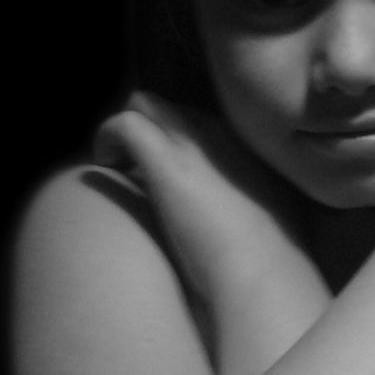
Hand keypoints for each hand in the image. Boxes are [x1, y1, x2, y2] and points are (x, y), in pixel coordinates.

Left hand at [93, 90, 306, 294]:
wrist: (264, 271)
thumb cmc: (268, 262)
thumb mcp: (270, 218)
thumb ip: (249, 204)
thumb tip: (234, 215)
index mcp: (249, 147)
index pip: (202, 122)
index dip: (178, 144)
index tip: (168, 176)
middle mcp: (223, 134)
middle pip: (174, 108)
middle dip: (150, 131)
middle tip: (136, 172)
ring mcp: (195, 143)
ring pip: (146, 103)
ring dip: (126, 131)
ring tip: (117, 168)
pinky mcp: (166, 161)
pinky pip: (125, 123)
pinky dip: (108, 138)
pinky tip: (105, 167)